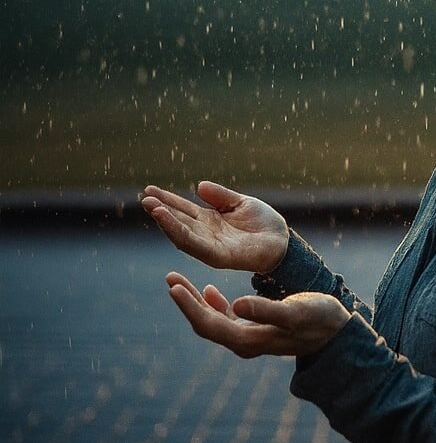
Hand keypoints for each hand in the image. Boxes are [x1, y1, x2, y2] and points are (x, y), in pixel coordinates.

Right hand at [141, 180, 289, 273]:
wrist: (284, 241)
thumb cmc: (264, 223)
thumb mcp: (240, 203)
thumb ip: (220, 196)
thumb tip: (198, 185)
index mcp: (210, 221)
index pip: (183, 210)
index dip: (167, 200)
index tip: (149, 190)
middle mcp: (206, 234)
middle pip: (178, 222)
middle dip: (161, 210)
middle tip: (144, 197)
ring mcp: (211, 246)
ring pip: (182, 235)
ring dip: (166, 222)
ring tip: (152, 206)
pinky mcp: (219, 256)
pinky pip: (195, 245)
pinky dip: (179, 233)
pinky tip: (169, 221)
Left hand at [165, 272, 349, 356]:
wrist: (337, 334)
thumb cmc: (320, 320)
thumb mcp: (296, 312)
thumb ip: (266, 310)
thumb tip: (236, 304)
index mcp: (249, 340)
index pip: (209, 324)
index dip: (189, 305)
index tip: (173, 286)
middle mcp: (244, 343)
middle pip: (205, 324)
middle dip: (185, 302)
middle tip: (170, 277)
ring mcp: (248, 338)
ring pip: (211, 321)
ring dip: (195, 301)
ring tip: (178, 280)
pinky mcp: (254, 331)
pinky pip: (225, 320)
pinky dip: (213, 304)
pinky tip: (209, 290)